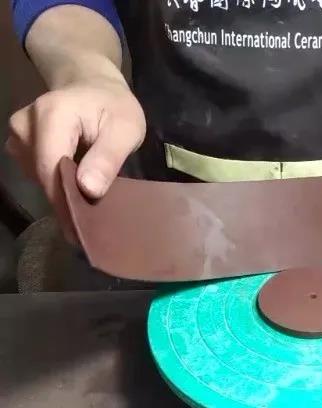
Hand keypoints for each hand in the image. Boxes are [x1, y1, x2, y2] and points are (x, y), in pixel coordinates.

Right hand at [7, 77, 145, 241]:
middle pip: (41, 174)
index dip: (64, 201)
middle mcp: (25, 123)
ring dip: (61, 192)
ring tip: (88, 202)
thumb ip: (108, 157)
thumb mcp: (126, 128)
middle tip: (88, 229)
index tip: (80, 231)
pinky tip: (75, 184)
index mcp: (52, 114)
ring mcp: (18, 133)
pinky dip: (56, 182)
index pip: (50, 167)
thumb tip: (88, 190)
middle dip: (65, 202)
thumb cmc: (114, 106)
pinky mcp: (18, 143)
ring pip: (38, 176)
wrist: (92, 85)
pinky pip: (36, 172)